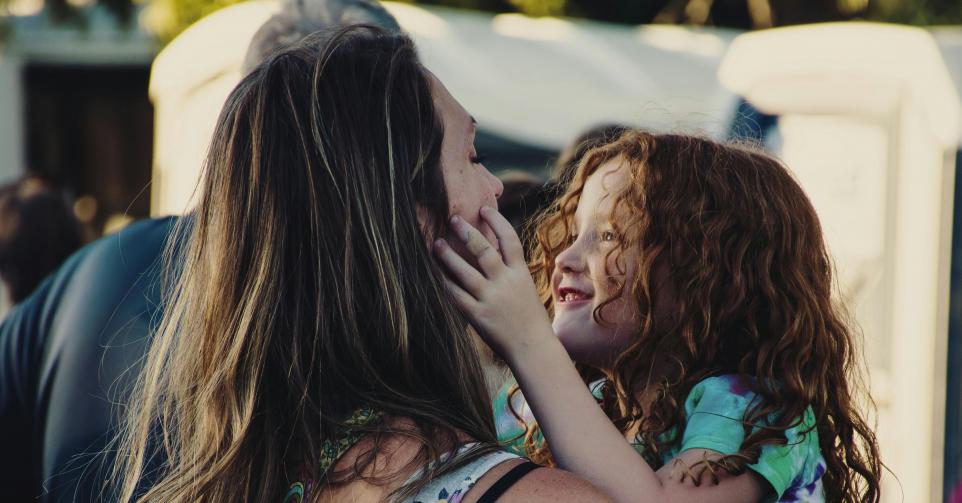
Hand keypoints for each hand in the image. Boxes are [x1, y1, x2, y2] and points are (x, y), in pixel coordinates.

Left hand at [434, 206, 554, 358]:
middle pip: (484, 251)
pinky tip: (434, 273)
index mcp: (521, 274)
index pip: (509, 240)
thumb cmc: (529, 318)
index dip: (496, 221)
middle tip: (452, 219)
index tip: (483, 208)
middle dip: (467, 232)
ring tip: (436, 243)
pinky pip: (457, 296)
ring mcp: (492, 300)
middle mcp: (506, 283)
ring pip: (466, 272)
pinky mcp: (479, 316)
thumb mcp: (526, 288)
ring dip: (449, 256)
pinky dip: (445, 283)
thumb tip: (493, 248)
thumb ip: (510, 270)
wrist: (534, 349)